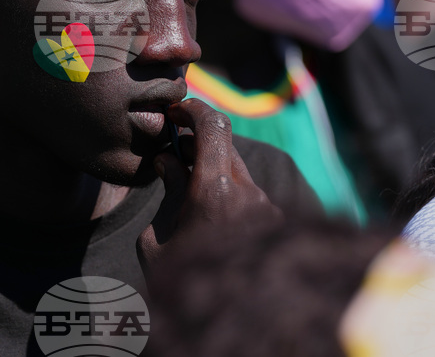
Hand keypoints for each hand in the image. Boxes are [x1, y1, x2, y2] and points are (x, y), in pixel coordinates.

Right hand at [136, 98, 282, 269]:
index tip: (175, 109)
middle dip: (197, 141)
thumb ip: (167, 192)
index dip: (192, 109)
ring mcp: (267, 208)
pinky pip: (250, 195)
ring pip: (238, 171)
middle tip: (173, 148)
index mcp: (215, 190)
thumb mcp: (157, 242)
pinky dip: (228, 193)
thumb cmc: (185, 286)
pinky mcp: (277, 225)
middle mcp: (248, 192)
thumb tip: (168, 161)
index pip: (211, 124)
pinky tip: (209, 215)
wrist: (234, 325)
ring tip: (185, 187)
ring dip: (213, 169)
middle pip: (225, 144)